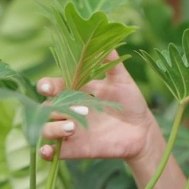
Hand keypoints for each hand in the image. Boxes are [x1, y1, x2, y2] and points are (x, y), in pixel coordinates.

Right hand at [36, 53, 160, 166]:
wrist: (142, 131)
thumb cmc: (130, 103)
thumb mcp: (121, 79)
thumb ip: (110, 60)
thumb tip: (103, 35)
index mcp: (76, 92)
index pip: (53, 87)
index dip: (47, 85)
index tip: (48, 86)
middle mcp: (69, 110)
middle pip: (45, 108)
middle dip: (55, 108)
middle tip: (80, 110)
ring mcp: (70, 131)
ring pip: (46, 129)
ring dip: (53, 128)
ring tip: (73, 127)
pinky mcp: (74, 149)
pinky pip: (52, 153)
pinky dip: (46, 152)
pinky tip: (48, 150)